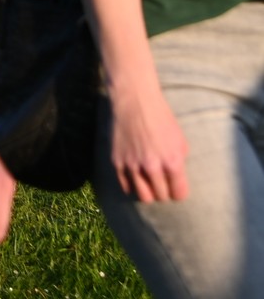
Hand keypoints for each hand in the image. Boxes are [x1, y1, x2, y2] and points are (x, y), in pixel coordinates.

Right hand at [107, 87, 188, 202]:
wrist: (135, 102)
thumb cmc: (161, 119)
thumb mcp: (180, 140)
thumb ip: (179, 162)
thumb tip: (175, 177)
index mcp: (172, 161)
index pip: (179, 193)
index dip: (179, 193)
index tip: (176, 189)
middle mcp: (152, 166)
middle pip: (160, 196)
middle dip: (164, 193)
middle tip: (163, 186)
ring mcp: (132, 164)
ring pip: (142, 196)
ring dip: (148, 193)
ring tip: (150, 185)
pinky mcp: (117, 161)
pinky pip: (125, 185)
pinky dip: (132, 186)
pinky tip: (136, 179)